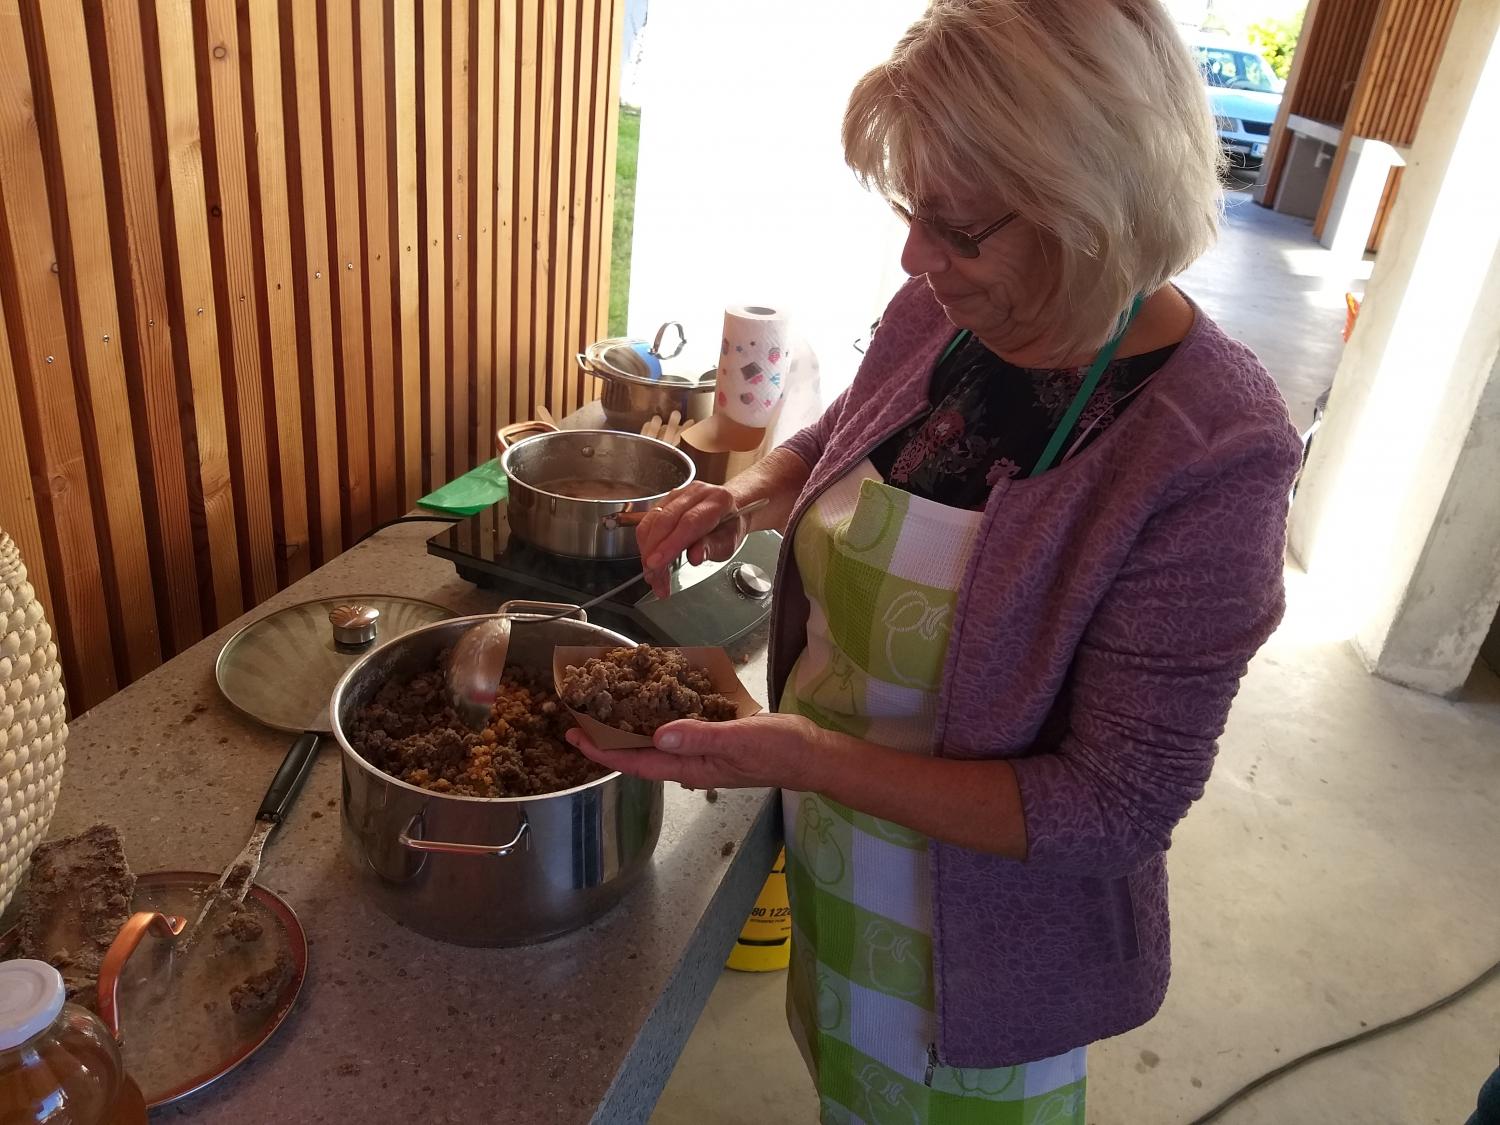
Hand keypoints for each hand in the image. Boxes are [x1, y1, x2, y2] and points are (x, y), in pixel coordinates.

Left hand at [566, 713, 830, 791]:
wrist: (811, 754)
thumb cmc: (779, 750)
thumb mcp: (740, 740)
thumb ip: (699, 737)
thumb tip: (657, 736)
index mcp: (690, 767)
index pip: (635, 763)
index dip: (602, 750)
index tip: (574, 735)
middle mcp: (689, 762)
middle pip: (638, 754)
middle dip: (607, 737)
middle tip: (580, 713)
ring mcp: (702, 752)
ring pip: (655, 741)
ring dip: (628, 725)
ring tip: (606, 702)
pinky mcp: (714, 738)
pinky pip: (677, 728)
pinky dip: (658, 714)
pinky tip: (654, 696)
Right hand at [635, 483, 743, 598]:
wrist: (731, 511)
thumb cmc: (730, 528)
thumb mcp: (729, 543)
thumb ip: (712, 549)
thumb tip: (695, 557)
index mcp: (718, 501)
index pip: (689, 522)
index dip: (671, 544)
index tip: (657, 563)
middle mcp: (696, 493)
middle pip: (667, 520)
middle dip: (654, 551)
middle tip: (654, 577)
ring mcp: (679, 495)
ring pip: (653, 520)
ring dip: (647, 550)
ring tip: (653, 575)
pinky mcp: (666, 501)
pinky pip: (648, 520)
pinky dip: (645, 543)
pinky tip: (650, 560)